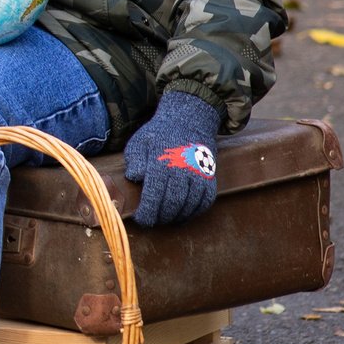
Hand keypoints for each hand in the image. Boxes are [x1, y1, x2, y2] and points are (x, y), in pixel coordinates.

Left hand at [122, 92, 220, 226]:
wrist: (188, 122)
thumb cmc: (158, 136)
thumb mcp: (139, 143)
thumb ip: (135, 161)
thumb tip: (134, 178)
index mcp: (161, 163)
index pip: (154, 197)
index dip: (147, 214)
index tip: (141, 220)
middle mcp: (182, 171)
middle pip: (172, 205)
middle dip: (160, 217)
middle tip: (152, 220)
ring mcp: (199, 175)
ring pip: (188, 206)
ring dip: (176, 217)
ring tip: (165, 219)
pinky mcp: (209, 179)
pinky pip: (204, 203)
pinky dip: (192, 213)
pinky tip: (181, 215)